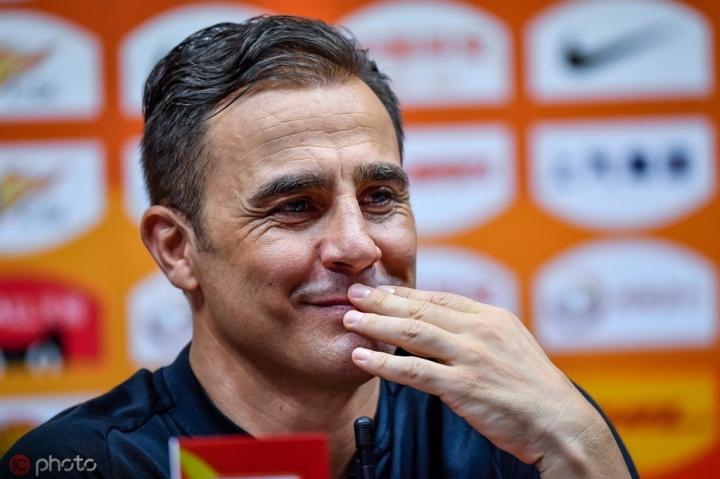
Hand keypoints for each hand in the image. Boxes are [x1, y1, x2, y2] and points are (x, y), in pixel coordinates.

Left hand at [343, 284, 629, 477]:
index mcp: (491, 317)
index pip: (438, 298)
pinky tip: (362, 358)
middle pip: (420, 309)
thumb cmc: (534, 389)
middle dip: (382, 300)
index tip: (379, 289)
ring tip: (349, 320)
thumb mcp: (512, 346)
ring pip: (413, 332)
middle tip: (353, 293)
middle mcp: (480, 330)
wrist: (559, 422)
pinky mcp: (464, 386)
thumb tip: (447, 325)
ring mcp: (472, 357)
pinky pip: (414, 371)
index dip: (404, 292)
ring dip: (376, 324)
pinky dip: (384, 363)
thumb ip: (480, 332)